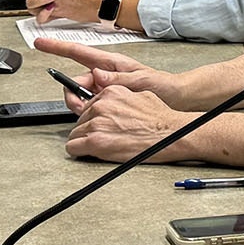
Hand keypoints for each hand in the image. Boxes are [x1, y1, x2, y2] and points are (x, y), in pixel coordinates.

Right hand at [32, 37, 182, 110]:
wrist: (175, 97)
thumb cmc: (162, 85)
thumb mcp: (141, 81)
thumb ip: (118, 79)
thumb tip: (97, 75)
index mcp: (111, 63)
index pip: (79, 52)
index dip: (58, 47)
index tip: (40, 42)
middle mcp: (105, 73)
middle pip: (75, 80)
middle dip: (74, 94)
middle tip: (83, 107)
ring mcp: (105, 86)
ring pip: (80, 95)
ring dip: (82, 105)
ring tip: (96, 111)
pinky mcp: (107, 98)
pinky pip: (89, 104)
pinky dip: (90, 111)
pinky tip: (100, 114)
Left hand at [64, 84, 190, 161]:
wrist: (170, 134)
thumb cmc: (161, 119)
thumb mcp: (141, 95)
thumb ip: (121, 97)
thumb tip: (113, 102)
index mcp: (111, 92)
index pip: (88, 106)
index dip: (94, 118)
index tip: (97, 124)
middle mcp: (101, 106)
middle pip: (80, 120)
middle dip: (89, 130)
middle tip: (103, 137)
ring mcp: (97, 123)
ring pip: (75, 134)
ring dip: (85, 141)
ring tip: (101, 146)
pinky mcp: (95, 141)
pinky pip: (73, 148)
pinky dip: (80, 152)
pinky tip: (90, 152)